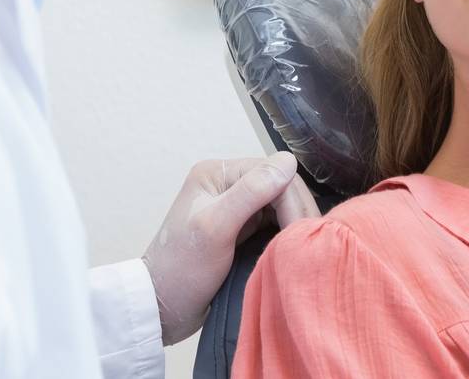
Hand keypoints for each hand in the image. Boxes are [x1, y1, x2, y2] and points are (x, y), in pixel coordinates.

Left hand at [142, 152, 319, 344]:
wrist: (163, 308)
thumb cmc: (181, 269)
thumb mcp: (214, 228)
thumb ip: (250, 193)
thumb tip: (288, 161)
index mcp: (217, 174)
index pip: (273, 173)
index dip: (291, 200)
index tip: (299, 233)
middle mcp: (228, 184)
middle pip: (280, 187)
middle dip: (295, 213)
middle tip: (305, 245)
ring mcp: (235, 207)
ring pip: (280, 206)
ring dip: (293, 225)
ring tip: (301, 249)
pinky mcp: (242, 230)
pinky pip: (274, 224)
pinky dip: (284, 235)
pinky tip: (291, 249)